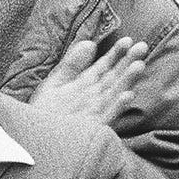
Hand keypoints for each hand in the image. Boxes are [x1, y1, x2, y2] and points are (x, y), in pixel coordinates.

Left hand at [30, 36, 147, 124]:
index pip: (104, 66)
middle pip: (114, 77)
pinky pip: (107, 116)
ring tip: (138, 66)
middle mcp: (94, 98)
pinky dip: (117, 106)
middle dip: (128, 62)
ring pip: (115, 94)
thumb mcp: (56, 83)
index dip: (116, 53)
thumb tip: (90, 43)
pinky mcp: (93, 128)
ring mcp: (95, 113)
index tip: (127, 40)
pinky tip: (126, 96)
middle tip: (143, 46)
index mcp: (85, 85)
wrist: (35, 138)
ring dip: (127, 81)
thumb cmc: (44, 112)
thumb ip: (72, 64)